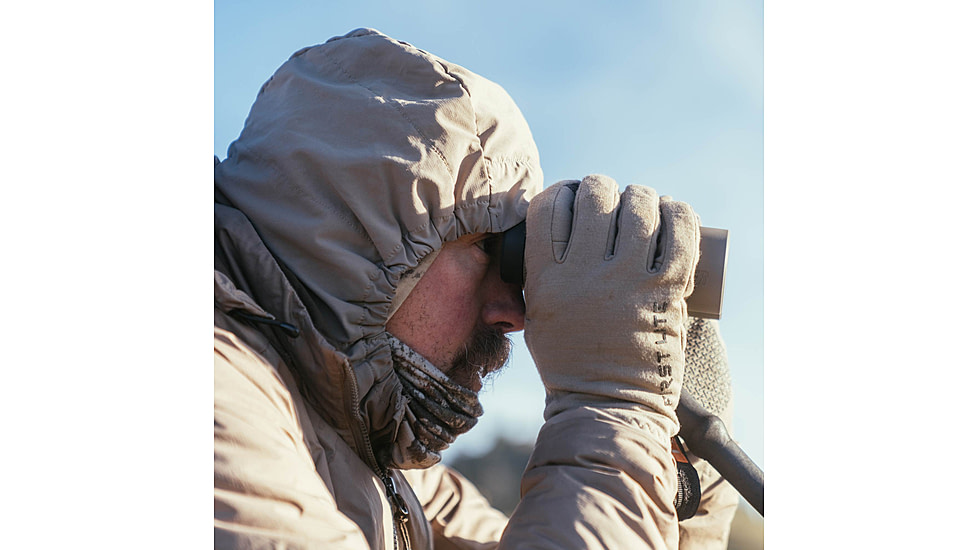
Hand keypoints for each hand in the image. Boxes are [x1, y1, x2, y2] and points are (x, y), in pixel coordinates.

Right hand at [523, 175, 700, 422]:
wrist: (609, 405)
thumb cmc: (571, 361)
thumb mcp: (536, 313)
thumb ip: (542, 271)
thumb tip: (564, 226)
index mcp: (545, 277)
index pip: (548, 206)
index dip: (563, 192)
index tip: (573, 198)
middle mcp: (584, 272)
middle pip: (594, 196)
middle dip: (602, 189)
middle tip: (610, 203)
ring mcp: (627, 279)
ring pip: (638, 206)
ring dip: (641, 197)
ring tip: (642, 206)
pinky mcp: (666, 289)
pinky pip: (680, 231)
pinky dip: (678, 212)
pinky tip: (671, 212)